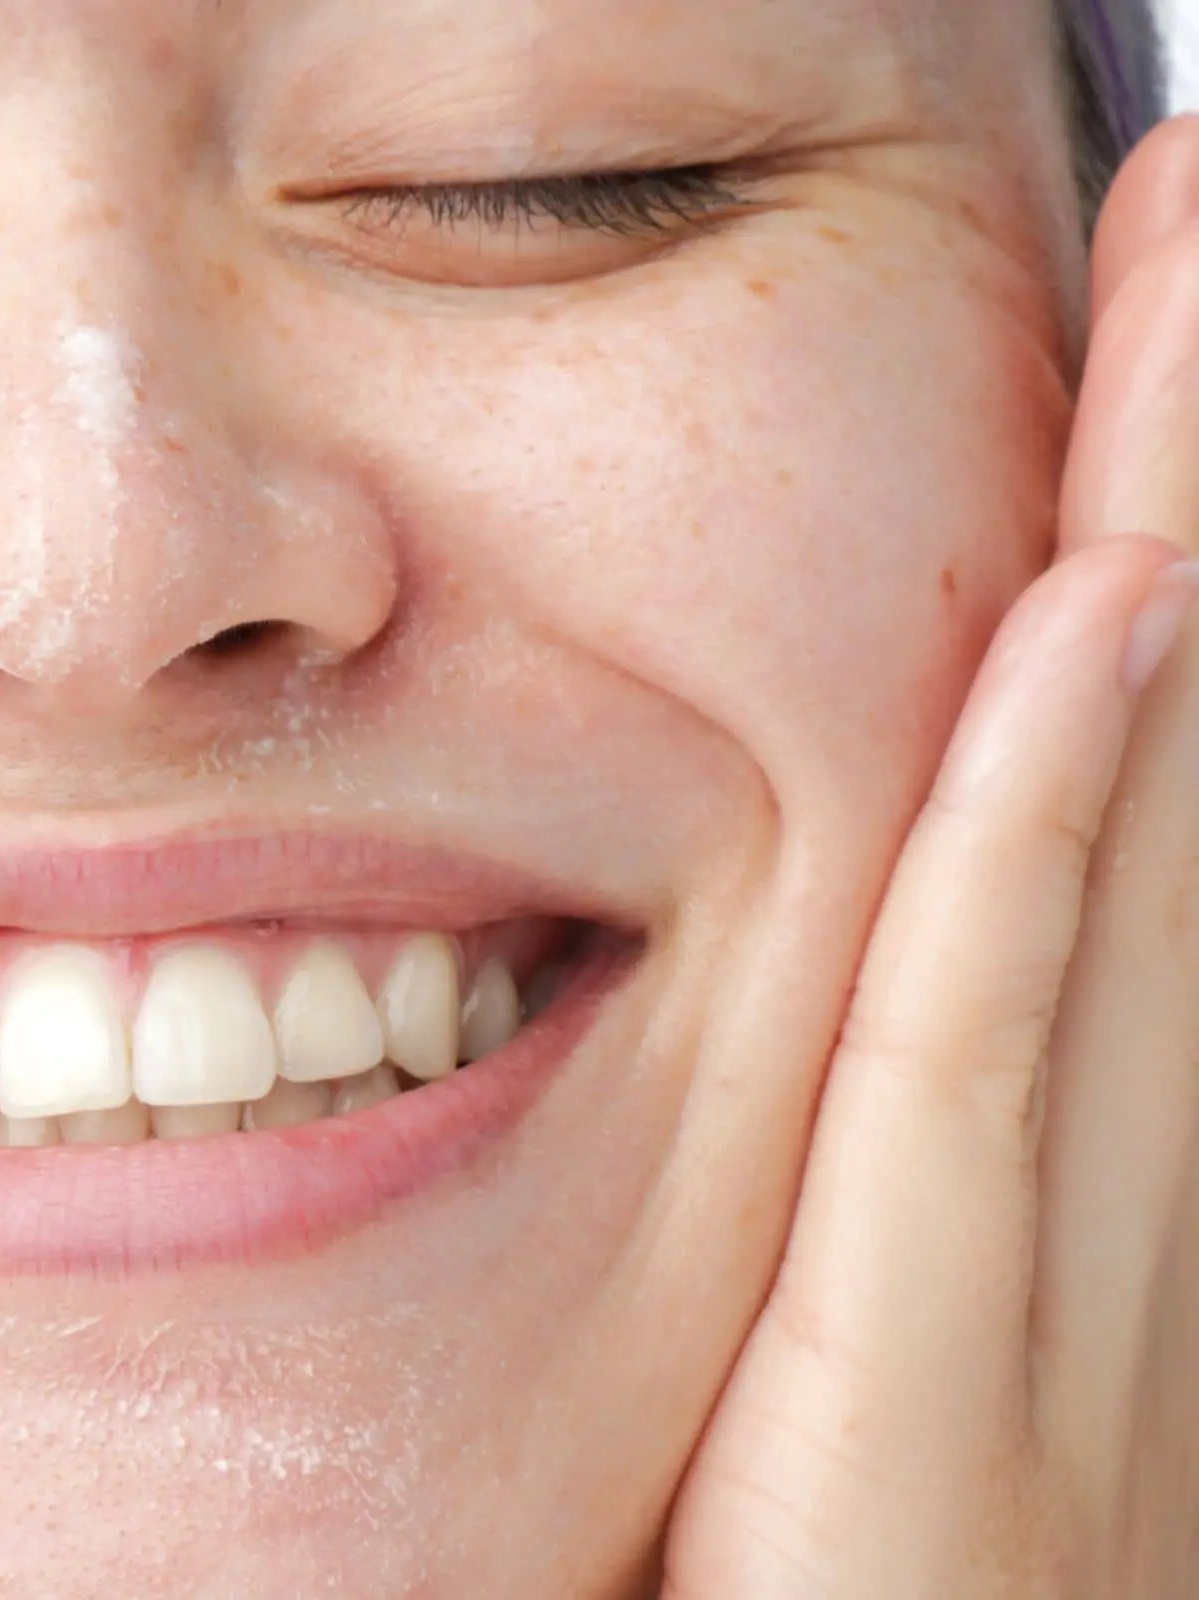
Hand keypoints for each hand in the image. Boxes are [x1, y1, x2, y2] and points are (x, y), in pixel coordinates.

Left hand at [666, 122, 1198, 1596]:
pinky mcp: (933, 1349)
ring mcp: (1073, 1274)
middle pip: (1176, 780)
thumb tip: (908, 1002)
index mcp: (1107, 1201)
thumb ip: (902, 1181)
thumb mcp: (876, 1359)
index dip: (1162, 596)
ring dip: (1168, 550)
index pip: (1136, 834)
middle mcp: (1137, 1203)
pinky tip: (1104, 607)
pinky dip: (1053, 817)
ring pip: (1133, 854)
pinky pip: (984, 1038)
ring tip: (1197, 292)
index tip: (1150, 400)